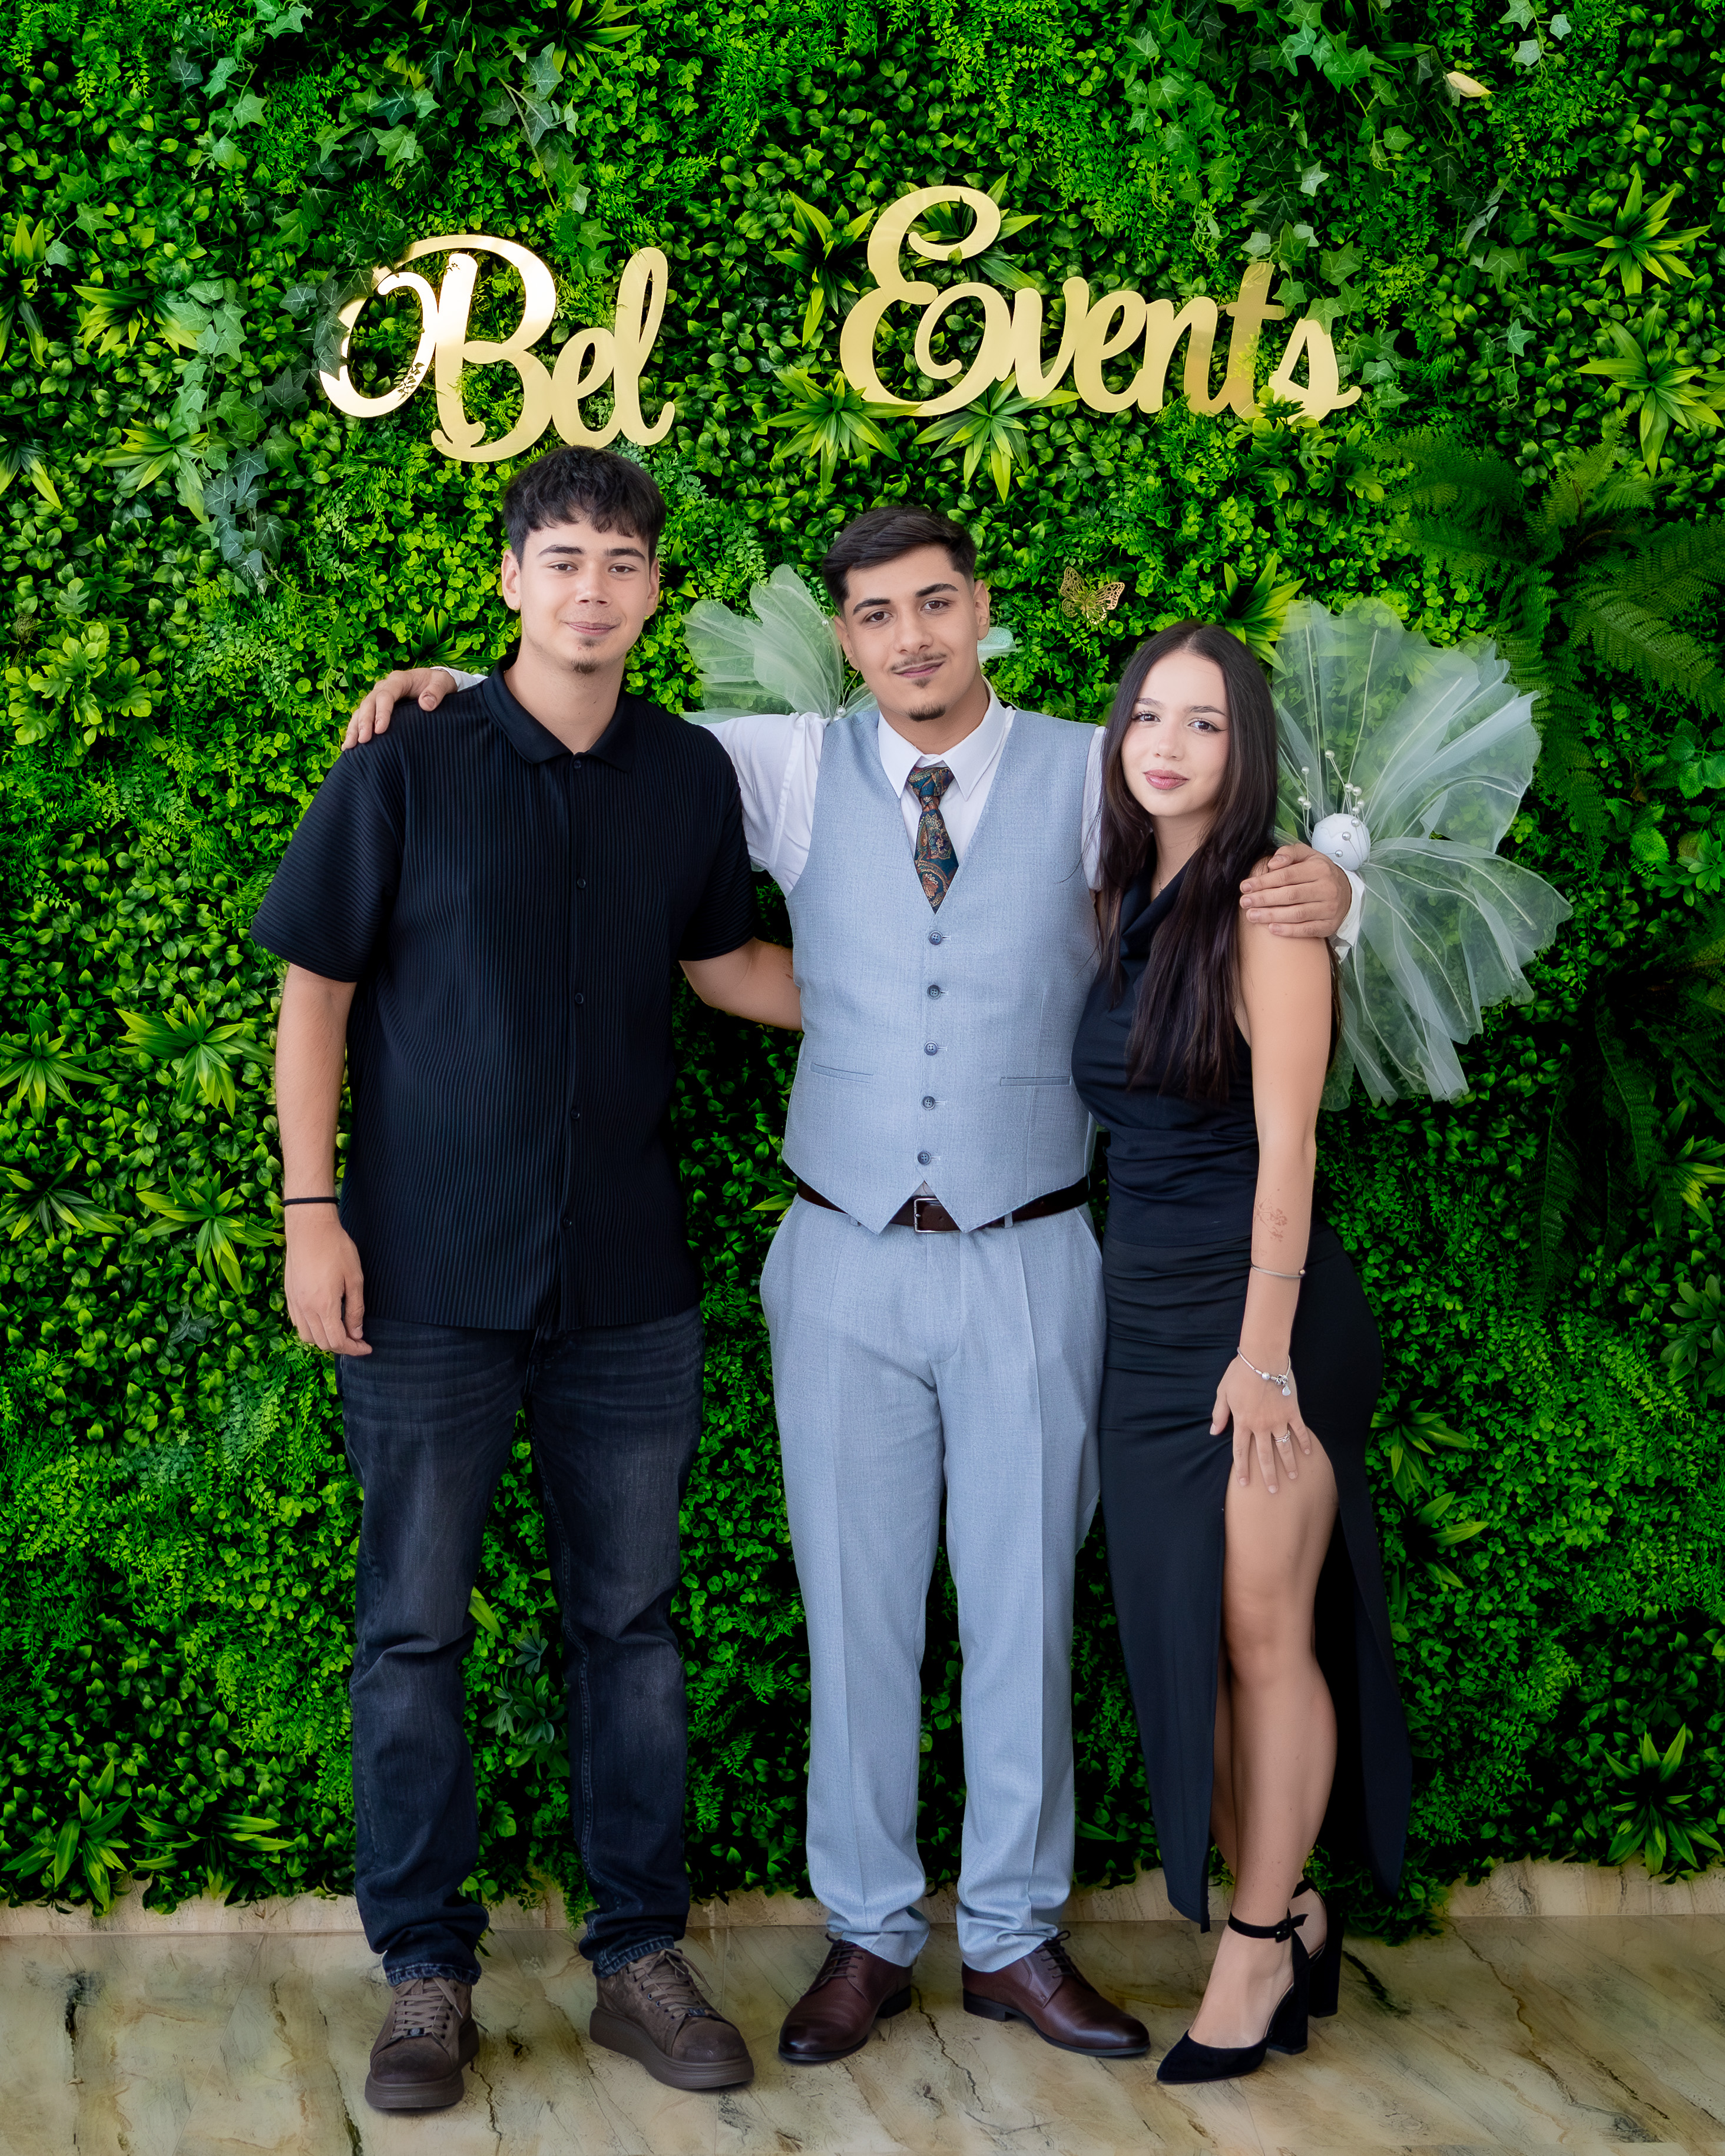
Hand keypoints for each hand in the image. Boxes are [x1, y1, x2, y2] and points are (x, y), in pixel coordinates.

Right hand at [284, 1209, 369, 1355]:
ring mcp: (294, 1303)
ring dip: (325, 1339)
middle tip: (358, 1339)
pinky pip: (298, 1323)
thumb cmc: (336, 1249)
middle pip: (322, 1343)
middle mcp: (305, 1309)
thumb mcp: (355, 1279)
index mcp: (323, 1306)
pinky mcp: (289, 1296)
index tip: (367, 1348)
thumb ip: (356, 1309)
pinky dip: (312, 1329)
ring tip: (341, 1330)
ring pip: (307, 1336)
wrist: (309, 1228)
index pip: (337, 1341)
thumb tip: (357, 1333)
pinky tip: (324, 1319)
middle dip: (341, 1346)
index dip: (354, 1349)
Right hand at [344, 668, 457, 749]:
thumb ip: (437, 691)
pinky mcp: (377, 708)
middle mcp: (385, 687)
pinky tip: (349, 746)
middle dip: (364, 722)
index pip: (386, 695)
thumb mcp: (444, 683)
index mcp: (400, 680)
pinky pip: (362, 717)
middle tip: (364, 740)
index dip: (382, 712)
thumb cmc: (439, 683)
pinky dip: (355, 730)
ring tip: (350, 746)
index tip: (380, 729)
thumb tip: (426, 704)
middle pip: (369, 703)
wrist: (435, 683)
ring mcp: (378, 697)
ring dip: (355, 727)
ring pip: (361, 710)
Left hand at [1211, 1355, 1314, 1492]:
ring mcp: (1278, 1420)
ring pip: (1284, 1447)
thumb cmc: (1240, 1373)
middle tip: (1273, 1490)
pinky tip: (1308, 1453)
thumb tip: (1214, 1432)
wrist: (1263, 1358)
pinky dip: (1304, 1442)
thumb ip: (1219, 1414)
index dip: (1242, 1468)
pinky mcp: (1292, 1411)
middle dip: (1269, 1475)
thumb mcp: (1223, 1392)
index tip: (1244, 1483)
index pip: (1241, 1451)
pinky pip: (1299, 1430)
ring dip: (1289, 1464)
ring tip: (1293, 1477)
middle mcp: (1261, 1426)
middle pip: (1265, 1455)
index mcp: (1242, 1422)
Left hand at [1239, 844, 1349, 937]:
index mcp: (1319, 869)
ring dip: (1271, 916)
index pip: (1287, 876)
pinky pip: (1307, 930)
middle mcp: (1327, 888)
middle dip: (1264, 899)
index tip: (1245, 886)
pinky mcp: (1329, 925)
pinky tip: (1271, 928)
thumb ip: (1289, 853)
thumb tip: (1272, 863)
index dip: (1264, 882)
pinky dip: (1288, 930)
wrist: (1346, 892)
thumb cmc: (1319, 873)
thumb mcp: (1307, 856)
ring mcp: (1329, 908)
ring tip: (1252, 916)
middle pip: (1290, 895)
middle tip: (1245, 902)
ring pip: (1297, 914)